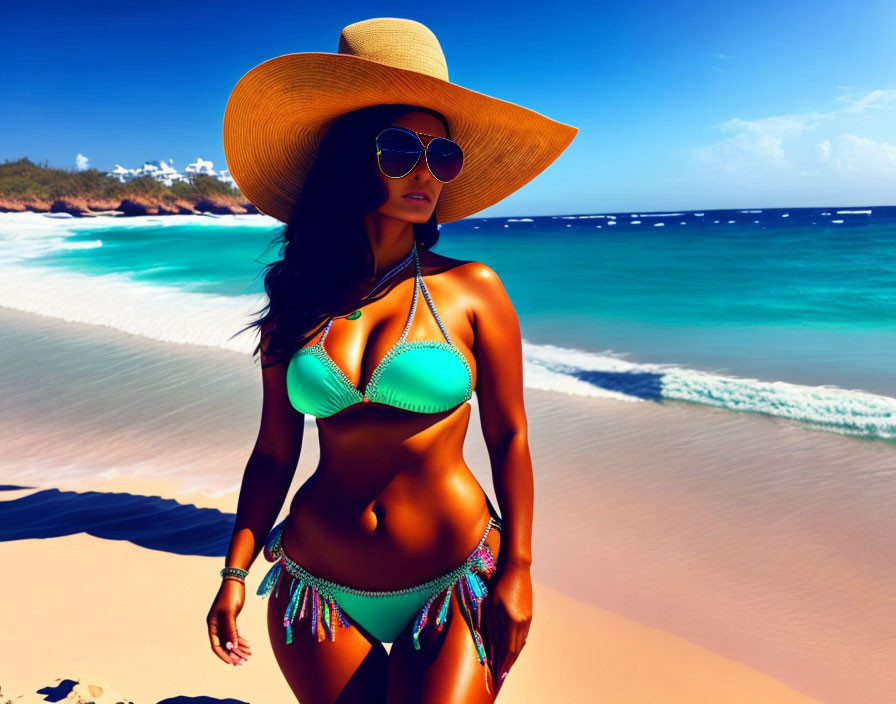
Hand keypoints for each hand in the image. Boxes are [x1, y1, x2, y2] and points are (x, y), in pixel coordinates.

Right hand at [206, 579, 252, 665]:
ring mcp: (224, 622)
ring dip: (238, 648)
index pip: (215, 645)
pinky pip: (234, 633)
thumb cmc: (231, 596)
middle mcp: (216, 625)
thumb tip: (231, 646)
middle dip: (233, 653)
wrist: (236, 581)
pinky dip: (240, 640)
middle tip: (243, 661)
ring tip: (248, 655)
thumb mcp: (230, 613)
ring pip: (230, 639)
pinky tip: (247, 646)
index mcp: (212, 625)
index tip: (231, 662)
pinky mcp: (231, 619)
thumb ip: (230, 630)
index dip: (223, 655)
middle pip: (224, 644)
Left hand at [484, 561, 531, 694]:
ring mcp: (528, 618)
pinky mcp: (529, 614)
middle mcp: (523, 622)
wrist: (517, 568)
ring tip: (506, 665)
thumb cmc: (500, 583)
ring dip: (513, 655)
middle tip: (501, 674)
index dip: (502, 662)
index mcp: (513, 620)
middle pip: (516, 649)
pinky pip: (523, 635)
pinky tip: (513, 648)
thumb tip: (491, 645)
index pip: (508, 648)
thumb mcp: (491, 604)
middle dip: (507, 663)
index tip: (497, 673)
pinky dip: (517, 645)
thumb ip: (492, 626)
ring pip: (520, 643)